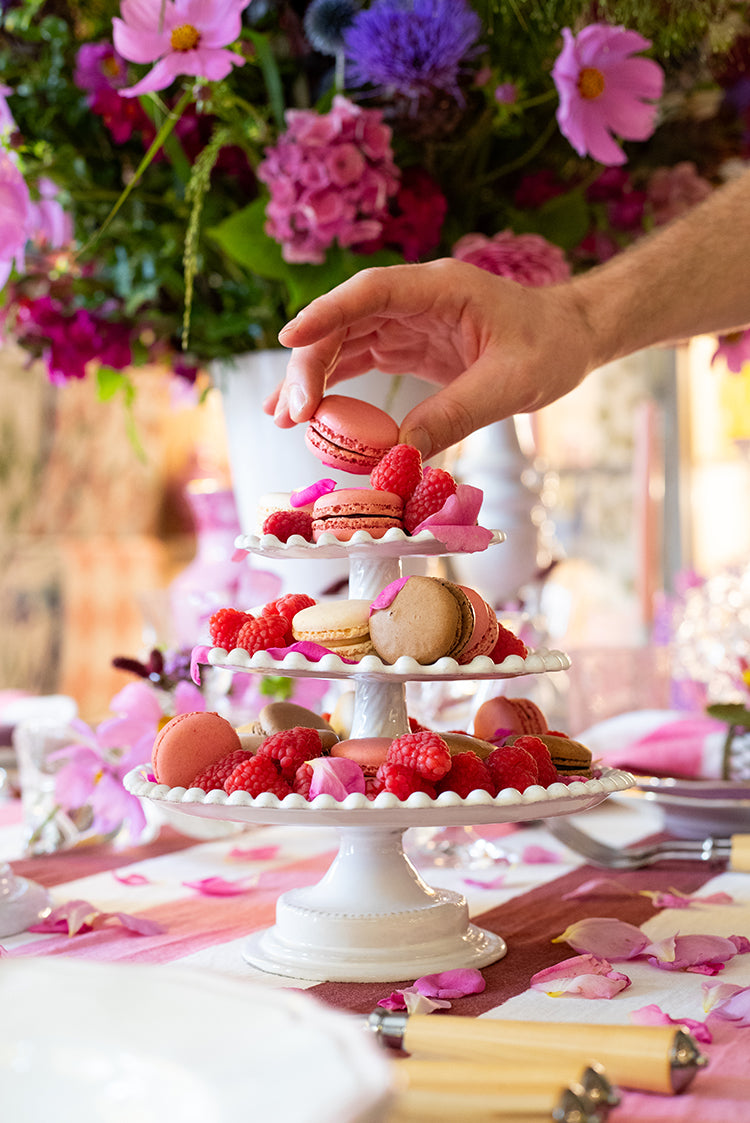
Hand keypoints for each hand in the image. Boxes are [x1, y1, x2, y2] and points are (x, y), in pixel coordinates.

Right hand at [266, 259, 592, 456]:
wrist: (570, 337)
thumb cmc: (550, 348)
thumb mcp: (509, 386)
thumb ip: (455, 415)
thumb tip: (399, 455)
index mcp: (442, 288)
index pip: (372, 292)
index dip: (327, 314)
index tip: (288, 339)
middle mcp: (415, 298)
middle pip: (346, 320)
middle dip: (311, 363)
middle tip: (292, 415)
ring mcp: (407, 320)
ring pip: (344, 340)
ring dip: (312, 377)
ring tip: (282, 418)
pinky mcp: (407, 344)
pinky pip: (360, 359)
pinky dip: (333, 385)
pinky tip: (307, 411)